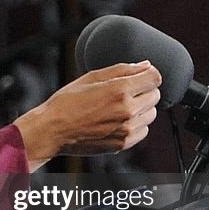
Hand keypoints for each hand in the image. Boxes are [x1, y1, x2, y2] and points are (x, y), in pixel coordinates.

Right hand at [13, 61, 161, 170]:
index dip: (149, 73)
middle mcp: (127, 110)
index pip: (155, 78)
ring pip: (151, 114)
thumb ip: (122, 69)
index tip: (142, 75)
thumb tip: (145, 65)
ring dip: (141, 108)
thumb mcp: (92, 77)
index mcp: (120, 90)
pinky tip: (118, 120)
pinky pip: (143, 131)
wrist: (53, 130)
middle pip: (155, 95)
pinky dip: (136, 124)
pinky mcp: (123, 144)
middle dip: (144, 90)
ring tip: (120, 106)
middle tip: (126, 91)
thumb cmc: (67, 101)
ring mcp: (126, 129)